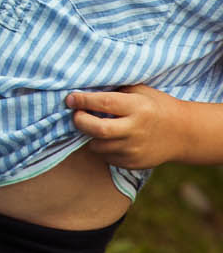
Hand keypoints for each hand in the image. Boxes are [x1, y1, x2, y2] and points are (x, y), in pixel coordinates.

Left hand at [69, 86, 186, 167]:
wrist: (183, 133)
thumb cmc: (156, 106)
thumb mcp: (140, 91)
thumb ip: (115, 91)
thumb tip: (83, 89)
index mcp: (137, 108)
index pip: (103, 103)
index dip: (82, 100)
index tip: (70, 99)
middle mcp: (136, 130)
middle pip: (97, 129)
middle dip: (79, 121)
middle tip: (76, 114)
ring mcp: (135, 149)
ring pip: (97, 146)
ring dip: (89, 136)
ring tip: (92, 125)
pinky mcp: (134, 163)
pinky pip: (107, 157)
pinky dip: (102, 147)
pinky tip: (108, 138)